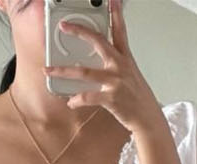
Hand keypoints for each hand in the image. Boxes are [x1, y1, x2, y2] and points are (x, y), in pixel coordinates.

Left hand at [44, 0, 162, 135]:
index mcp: (125, 58)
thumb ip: (116, 63)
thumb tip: (100, 59)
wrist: (147, 118)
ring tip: (49, 70)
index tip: (110, 0)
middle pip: (98, 42)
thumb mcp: (130, 74)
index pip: (119, 30)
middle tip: (64, 26)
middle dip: (79, 32)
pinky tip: (70, 102)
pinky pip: (88, 97)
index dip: (115, 14)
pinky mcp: (111, 98)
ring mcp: (115, 81)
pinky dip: (77, 100)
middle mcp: (120, 66)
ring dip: (63, 71)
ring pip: (85, 72)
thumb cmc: (137, 97)